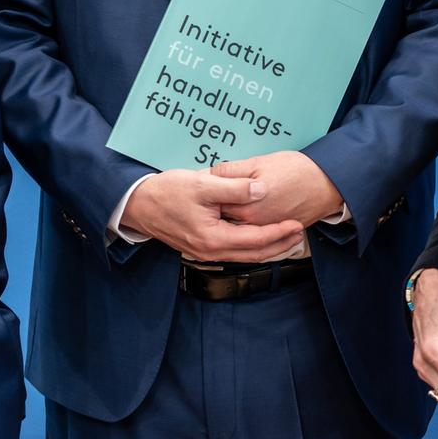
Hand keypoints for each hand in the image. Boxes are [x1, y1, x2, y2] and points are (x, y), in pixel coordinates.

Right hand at [119, 170, 304, 261]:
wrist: (138, 204)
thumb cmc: (167, 192)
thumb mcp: (203, 184)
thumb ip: (234, 189)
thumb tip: (262, 190)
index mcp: (213, 238)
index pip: (255, 240)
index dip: (278, 232)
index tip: (296, 223)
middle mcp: (210, 252)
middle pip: (253, 253)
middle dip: (279, 244)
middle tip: (299, 232)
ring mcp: (205, 252)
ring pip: (244, 254)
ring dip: (267, 246)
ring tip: (286, 235)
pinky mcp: (201, 247)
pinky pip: (233, 250)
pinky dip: (251, 245)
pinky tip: (259, 235)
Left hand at [210, 151, 344, 227]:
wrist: (328, 184)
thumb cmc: (298, 171)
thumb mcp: (259, 162)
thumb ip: (232, 171)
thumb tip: (211, 173)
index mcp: (246, 208)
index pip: (215, 206)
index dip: (207, 194)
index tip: (200, 186)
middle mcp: (253, 225)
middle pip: (224, 221)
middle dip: (214, 210)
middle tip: (204, 200)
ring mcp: (265, 231)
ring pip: (238, 230)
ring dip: (227, 221)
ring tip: (220, 208)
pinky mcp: (276, 231)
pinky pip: (254, 233)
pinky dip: (244, 226)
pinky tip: (241, 216)